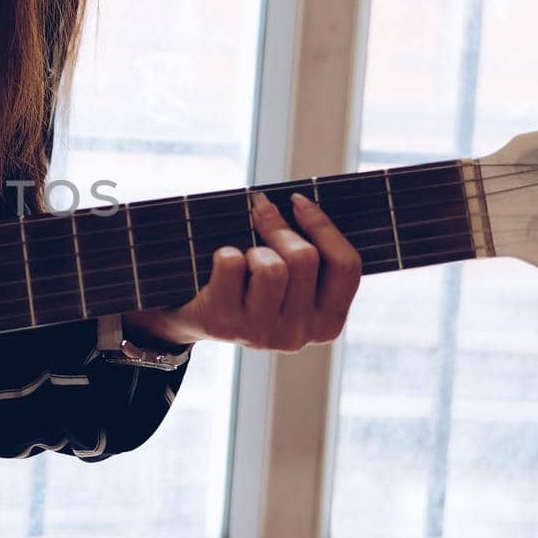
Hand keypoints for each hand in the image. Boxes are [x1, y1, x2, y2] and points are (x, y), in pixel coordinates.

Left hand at [124, 191, 361, 351]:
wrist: (191, 316)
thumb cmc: (249, 285)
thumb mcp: (288, 277)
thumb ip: (308, 250)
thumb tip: (301, 201)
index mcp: (327, 323)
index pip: (346, 265)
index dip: (324, 225)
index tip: (297, 200)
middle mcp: (298, 336)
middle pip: (304, 258)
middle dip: (279, 226)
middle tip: (259, 212)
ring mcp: (260, 335)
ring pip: (271, 265)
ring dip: (253, 248)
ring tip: (242, 257)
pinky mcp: (223, 325)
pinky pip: (232, 263)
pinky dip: (223, 253)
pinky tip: (218, 268)